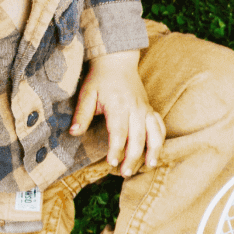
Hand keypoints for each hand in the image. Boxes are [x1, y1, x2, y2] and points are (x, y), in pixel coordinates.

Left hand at [70, 50, 162, 176]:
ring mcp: (145, 109)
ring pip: (154, 132)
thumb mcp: (87, 93)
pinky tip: (156, 153)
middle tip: (125, 173)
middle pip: (138, 137)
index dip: (116, 149)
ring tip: (149, 166)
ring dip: (153, 150)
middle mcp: (135, 108)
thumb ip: (82, 113)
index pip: (119, 131)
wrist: (117, 60)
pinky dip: (160, 140)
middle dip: (133, 157)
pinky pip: (160, 126)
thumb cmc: (100, 78)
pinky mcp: (150, 109)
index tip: (112, 162)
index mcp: (118, 105)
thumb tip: (74, 132)